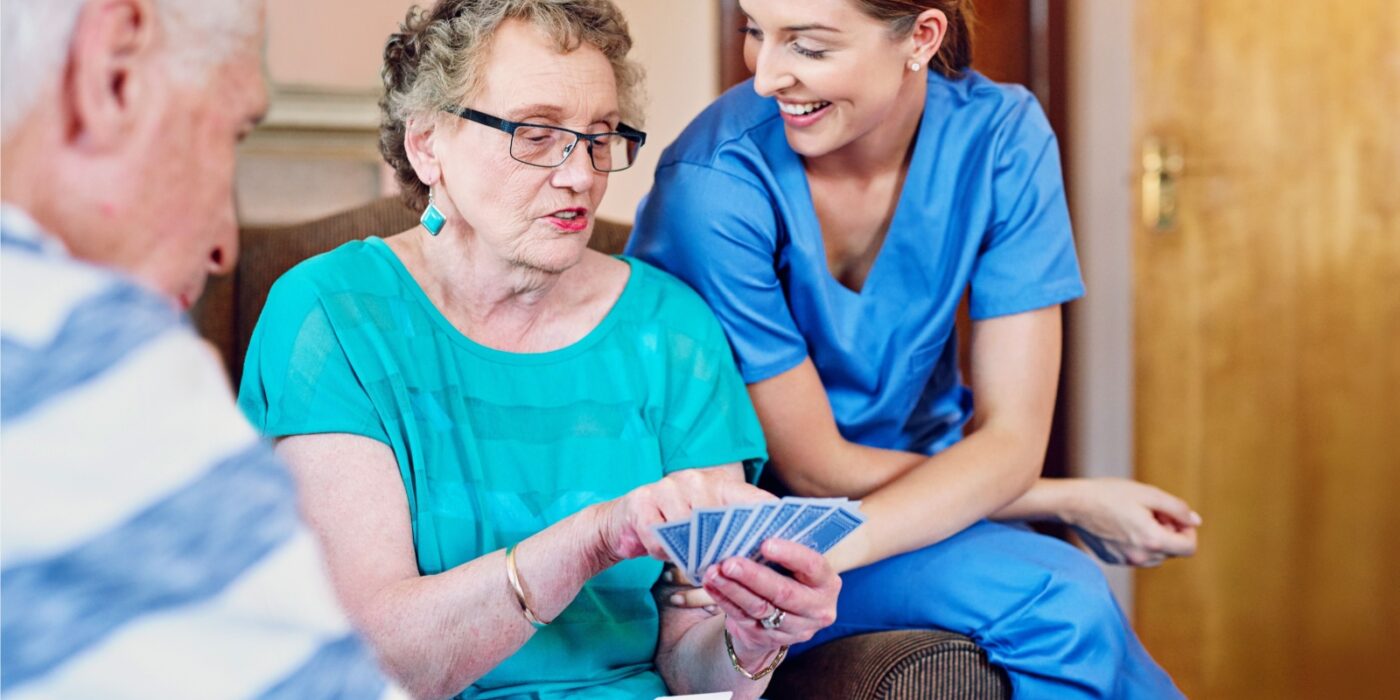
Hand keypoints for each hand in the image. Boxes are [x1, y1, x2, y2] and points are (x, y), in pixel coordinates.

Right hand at [595, 468, 773, 564]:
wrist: (618, 523)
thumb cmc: (668, 528)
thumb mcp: (700, 527)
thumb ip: (726, 533)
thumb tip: (762, 555)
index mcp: (716, 483)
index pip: (751, 497)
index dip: (769, 516)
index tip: (789, 535)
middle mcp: (694, 479)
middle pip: (721, 517)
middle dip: (728, 544)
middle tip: (735, 566)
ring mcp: (667, 487)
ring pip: (689, 528)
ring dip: (691, 552)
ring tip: (692, 560)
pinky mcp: (642, 502)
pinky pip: (660, 536)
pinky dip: (662, 551)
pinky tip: (661, 551)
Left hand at [702, 539, 839, 660]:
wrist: (784, 618)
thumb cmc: (790, 577)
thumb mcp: (797, 566)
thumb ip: (784, 551)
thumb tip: (752, 526)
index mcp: (827, 583)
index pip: (812, 566)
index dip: (790, 554)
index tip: (765, 543)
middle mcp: (817, 609)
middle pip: (784, 593)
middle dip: (754, 576)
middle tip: (730, 562)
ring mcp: (795, 629)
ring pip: (760, 608)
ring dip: (733, 589)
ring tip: (714, 572)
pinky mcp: (770, 640)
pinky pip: (744, 618)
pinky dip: (724, 601)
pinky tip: (713, 586)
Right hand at [1063, 478, 1200, 566]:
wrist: (1073, 503)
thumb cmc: (1110, 494)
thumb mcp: (1148, 493)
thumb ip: (1177, 508)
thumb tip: (1195, 521)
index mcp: (1153, 541)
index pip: (1189, 548)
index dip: (1188, 530)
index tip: (1174, 516)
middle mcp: (1141, 557)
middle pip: (1172, 552)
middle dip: (1170, 532)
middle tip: (1152, 512)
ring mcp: (1126, 561)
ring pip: (1156, 555)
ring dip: (1155, 539)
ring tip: (1136, 518)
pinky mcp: (1113, 560)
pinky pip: (1137, 556)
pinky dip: (1137, 543)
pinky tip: (1122, 525)